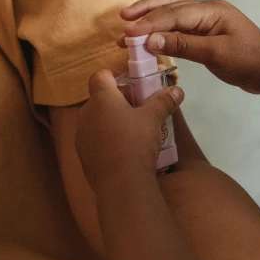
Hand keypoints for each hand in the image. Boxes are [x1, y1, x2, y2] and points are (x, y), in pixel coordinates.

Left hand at [75, 70, 183, 190]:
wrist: (121, 182)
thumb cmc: (136, 142)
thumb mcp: (154, 119)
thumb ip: (164, 102)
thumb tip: (177, 90)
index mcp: (101, 99)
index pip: (100, 76)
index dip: (113, 77)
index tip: (131, 86)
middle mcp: (86, 114)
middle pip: (99, 100)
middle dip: (117, 102)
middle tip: (138, 110)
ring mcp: (81, 136)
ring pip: (96, 121)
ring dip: (111, 122)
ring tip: (132, 133)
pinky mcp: (83, 156)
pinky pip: (95, 141)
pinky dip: (107, 141)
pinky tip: (123, 152)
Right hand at [119, 0, 259, 93]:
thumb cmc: (249, 63)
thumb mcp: (216, 55)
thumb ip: (183, 46)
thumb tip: (151, 40)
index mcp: (212, 10)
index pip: (174, 13)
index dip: (149, 23)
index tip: (128, 33)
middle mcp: (208, 10)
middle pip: (170, 4)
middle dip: (146, 12)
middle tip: (123, 19)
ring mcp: (208, 20)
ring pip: (174, 12)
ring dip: (152, 18)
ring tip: (130, 25)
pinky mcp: (207, 32)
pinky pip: (180, 25)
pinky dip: (164, 29)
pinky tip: (151, 36)